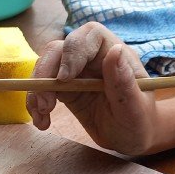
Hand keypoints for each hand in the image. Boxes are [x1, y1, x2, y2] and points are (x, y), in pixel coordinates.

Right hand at [26, 22, 159, 154]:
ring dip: (36, 90)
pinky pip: (42, 89)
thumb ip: (124, 82)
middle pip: (59, 50)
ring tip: (41, 115)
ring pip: (45, 68)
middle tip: (45, 103)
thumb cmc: (139, 121)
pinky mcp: (63, 89)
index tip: (65, 78)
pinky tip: (42, 122)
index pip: (89, 36)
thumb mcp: (135, 107)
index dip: (73, 51)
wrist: (130, 137)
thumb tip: (115, 51)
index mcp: (113, 54)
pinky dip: (35, 104)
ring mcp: (74, 73)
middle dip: (46, 73)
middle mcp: (91, 58)